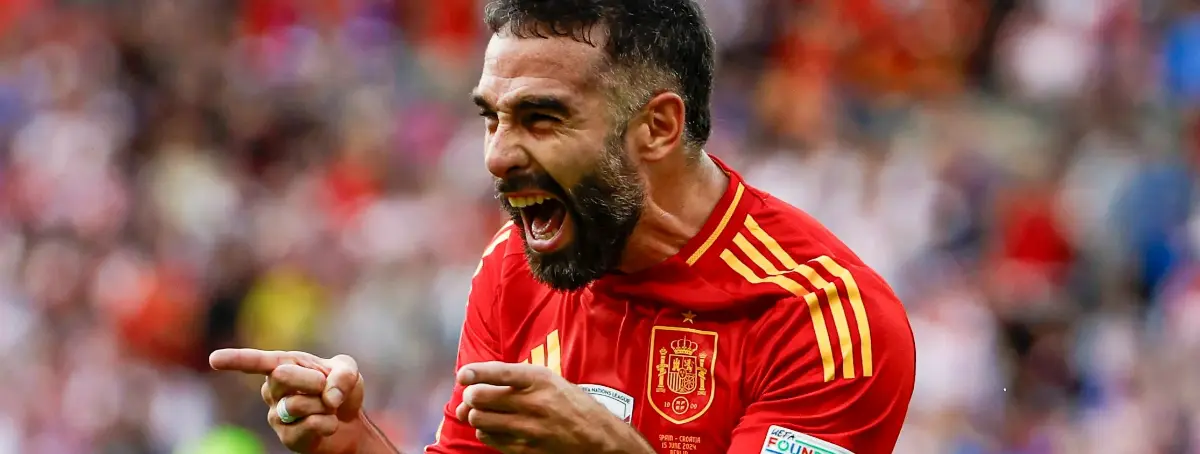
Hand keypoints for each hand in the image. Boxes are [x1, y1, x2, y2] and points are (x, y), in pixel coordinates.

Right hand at [210, 349, 367, 453]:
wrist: (349, 423)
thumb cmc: (341, 390)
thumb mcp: (349, 371)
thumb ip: (343, 375)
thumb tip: (328, 397)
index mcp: (284, 365)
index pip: (258, 362)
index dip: (236, 360)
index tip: (214, 360)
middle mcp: (273, 389)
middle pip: (282, 376)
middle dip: (313, 380)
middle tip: (325, 386)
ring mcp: (276, 415)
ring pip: (297, 403)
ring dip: (324, 404)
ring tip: (327, 407)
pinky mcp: (287, 437)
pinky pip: (311, 425)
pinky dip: (329, 423)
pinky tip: (329, 424)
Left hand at [454, 362, 654, 453]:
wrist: (597, 438)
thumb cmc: (572, 404)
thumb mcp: (551, 381)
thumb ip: (517, 379)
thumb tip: (477, 384)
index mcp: (540, 380)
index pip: (498, 372)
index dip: (474, 372)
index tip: (463, 375)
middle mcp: (533, 403)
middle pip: (480, 397)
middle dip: (471, 396)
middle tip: (473, 396)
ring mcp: (528, 428)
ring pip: (480, 419)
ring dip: (475, 414)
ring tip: (482, 412)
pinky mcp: (525, 449)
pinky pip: (490, 438)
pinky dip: (486, 431)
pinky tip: (495, 427)